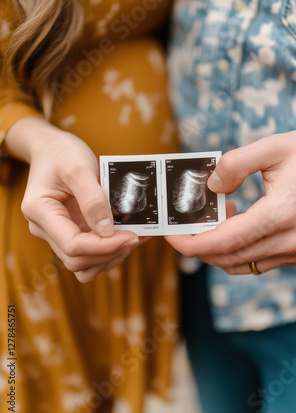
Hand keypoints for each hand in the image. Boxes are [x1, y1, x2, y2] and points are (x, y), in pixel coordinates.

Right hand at [7, 118, 141, 281]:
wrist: (51, 148)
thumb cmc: (61, 153)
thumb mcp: (79, 167)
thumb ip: (92, 199)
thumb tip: (107, 231)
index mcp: (40, 211)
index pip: (72, 245)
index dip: (104, 246)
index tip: (132, 235)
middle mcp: (44, 228)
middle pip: (77, 260)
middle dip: (110, 253)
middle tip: (138, 235)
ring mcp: (56, 233)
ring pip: (83, 264)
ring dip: (110, 257)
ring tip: (135, 237)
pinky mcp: (70, 232)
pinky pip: (89, 253)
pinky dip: (109, 250)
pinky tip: (127, 235)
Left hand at [166, 130, 295, 273]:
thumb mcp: (273, 147)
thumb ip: (235, 164)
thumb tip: (211, 187)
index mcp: (281, 213)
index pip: (224, 241)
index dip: (192, 243)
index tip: (172, 237)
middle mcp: (290, 240)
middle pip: (229, 258)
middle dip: (199, 248)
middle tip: (184, 228)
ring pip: (243, 265)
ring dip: (218, 250)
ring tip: (214, 220)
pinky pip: (259, 263)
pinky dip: (239, 251)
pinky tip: (237, 225)